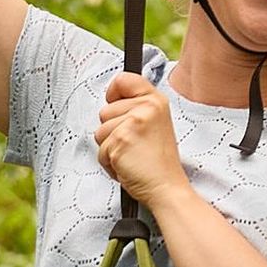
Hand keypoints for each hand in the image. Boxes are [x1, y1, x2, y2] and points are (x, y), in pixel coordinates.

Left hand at [94, 72, 188, 208]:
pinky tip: (127, 166)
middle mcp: (146, 107)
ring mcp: (133, 123)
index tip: (117, 105)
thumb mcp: (156, 124)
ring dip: (110, 148)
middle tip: (134, 144)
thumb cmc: (159, 162)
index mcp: (156, 100)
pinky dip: (109, 163)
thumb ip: (137, 108)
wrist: (167, 187)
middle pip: (105, 110)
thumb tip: (113, 100)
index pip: (124, 79)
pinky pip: (100, 150)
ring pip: (100, 131)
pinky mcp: (120, 141)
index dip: (114, 92)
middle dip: (113, 131)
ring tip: (131, 155)